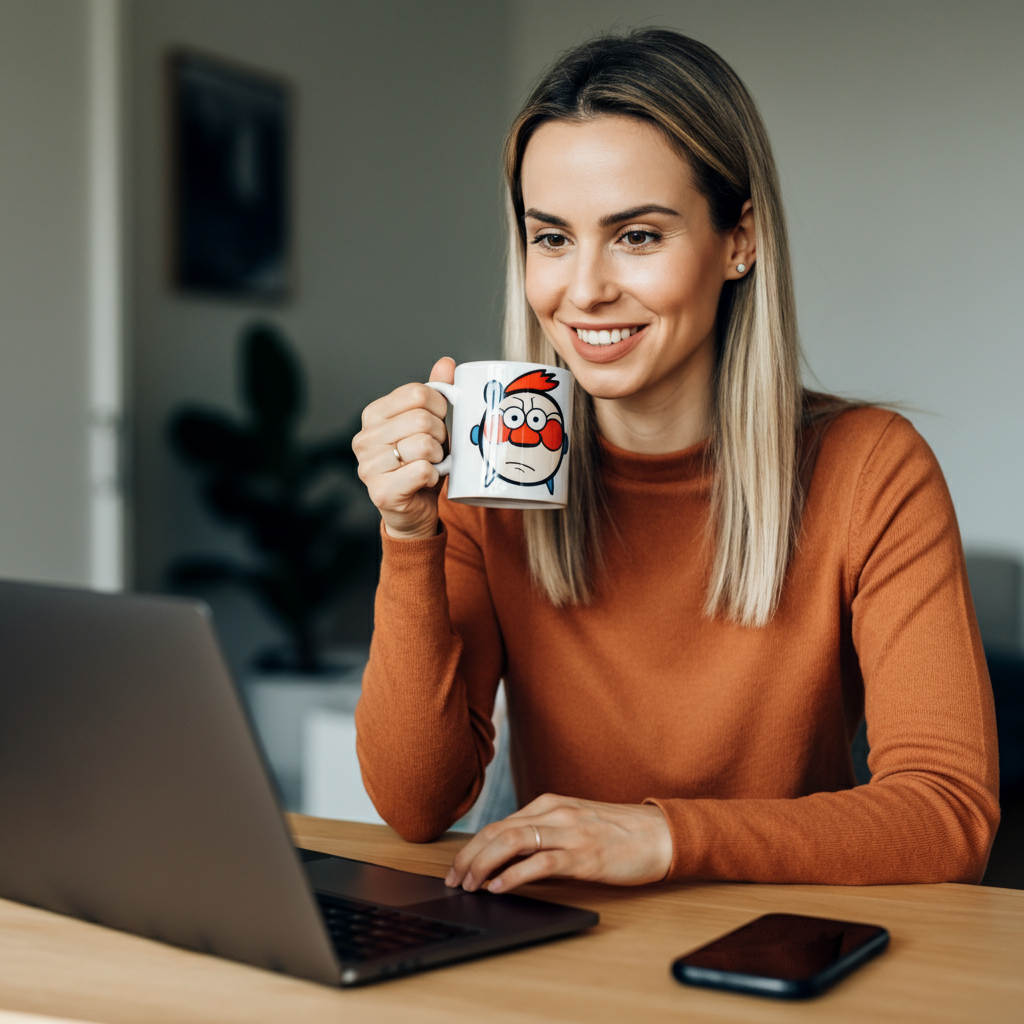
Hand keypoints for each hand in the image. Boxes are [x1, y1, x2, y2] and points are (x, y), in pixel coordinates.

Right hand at [352, 357, 454, 539]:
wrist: (415, 511)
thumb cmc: (421, 465)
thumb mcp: (430, 426)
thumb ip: (435, 394)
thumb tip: (446, 362)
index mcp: (373, 414)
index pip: (417, 392)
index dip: (440, 406)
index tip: (440, 421)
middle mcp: (364, 438)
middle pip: (422, 419)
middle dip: (441, 436)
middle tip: (437, 450)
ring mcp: (369, 466)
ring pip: (425, 445)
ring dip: (439, 458)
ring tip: (431, 465)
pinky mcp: (382, 491)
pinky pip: (423, 470)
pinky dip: (435, 476)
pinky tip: (427, 480)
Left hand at [445, 794, 672, 894]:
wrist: (660, 834)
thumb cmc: (617, 833)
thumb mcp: (574, 825)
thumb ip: (544, 834)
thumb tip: (507, 859)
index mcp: (550, 804)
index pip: (499, 824)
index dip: (472, 847)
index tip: (457, 867)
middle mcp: (555, 814)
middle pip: (498, 831)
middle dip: (469, 857)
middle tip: (455, 880)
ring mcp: (569, 833)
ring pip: (512, 842)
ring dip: (484, 865)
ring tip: (471, 885)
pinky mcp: (584, 856)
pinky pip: (540, 863)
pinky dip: (514, 876)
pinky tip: (500, 888)